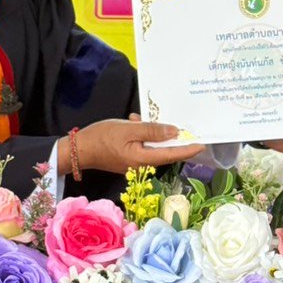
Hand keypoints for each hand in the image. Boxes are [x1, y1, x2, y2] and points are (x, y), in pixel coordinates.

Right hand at [57, 119, 204, 175]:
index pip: (172, 154)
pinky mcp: (129, 158)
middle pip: (164, 151)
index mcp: (143, 159)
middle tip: (180, 123)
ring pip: (152, 146)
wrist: (79, 149)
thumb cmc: (102, 137)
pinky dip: (141, 133)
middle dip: (171, 137)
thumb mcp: (128, 129)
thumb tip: (174, 132)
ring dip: (151, 131)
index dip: (188, 149)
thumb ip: (152, 131)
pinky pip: (142, 145)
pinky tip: (133, 122)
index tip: (203, 144)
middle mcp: (142, 164)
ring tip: (139, 119)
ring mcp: (135, 162)